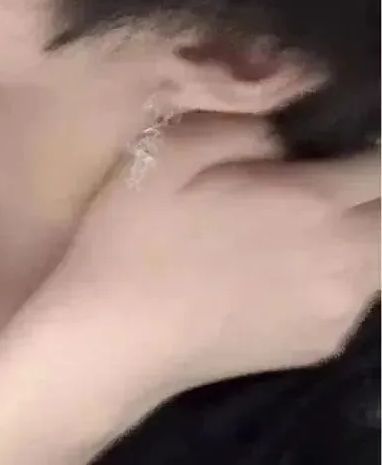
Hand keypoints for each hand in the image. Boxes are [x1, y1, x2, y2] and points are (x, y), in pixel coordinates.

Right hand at [44, 113, 379, 398]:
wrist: (117, 336)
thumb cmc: (136, 236)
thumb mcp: (167, 153)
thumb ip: (237, 128)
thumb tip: (280, 133)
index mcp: (310, 202)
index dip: (368, 144)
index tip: (336, 137)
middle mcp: (343, 257)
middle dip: (369, 190)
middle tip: (321, 176)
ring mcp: (336, 309)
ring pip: (380, 259)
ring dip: (359, 230)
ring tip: (304, 217)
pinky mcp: (320, 343)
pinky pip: (355, 294)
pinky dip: (341, 269)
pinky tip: (287, 262)